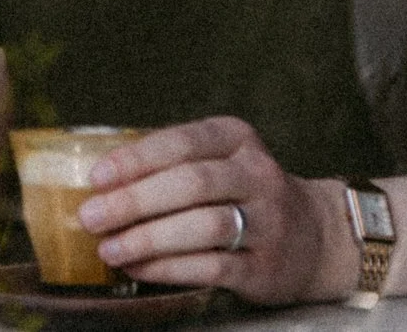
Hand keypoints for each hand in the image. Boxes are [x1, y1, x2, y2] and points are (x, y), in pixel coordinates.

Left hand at [76, 117, 355, 303]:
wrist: (315, 236)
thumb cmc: (242, 193)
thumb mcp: (218, 161)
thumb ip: (170, 164)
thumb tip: (99, 184)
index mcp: (238, 138)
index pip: (182, 142)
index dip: (136, 159)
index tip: (96, 177)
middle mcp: (257, 175)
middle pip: (191, 183)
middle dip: (134, 201)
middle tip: (91, 217)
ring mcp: (268, 221)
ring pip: (203, 226)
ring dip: (149, 238)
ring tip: (109, 249)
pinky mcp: (267, 266)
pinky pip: (212, 267)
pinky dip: (169, 268)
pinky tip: (139, 269)